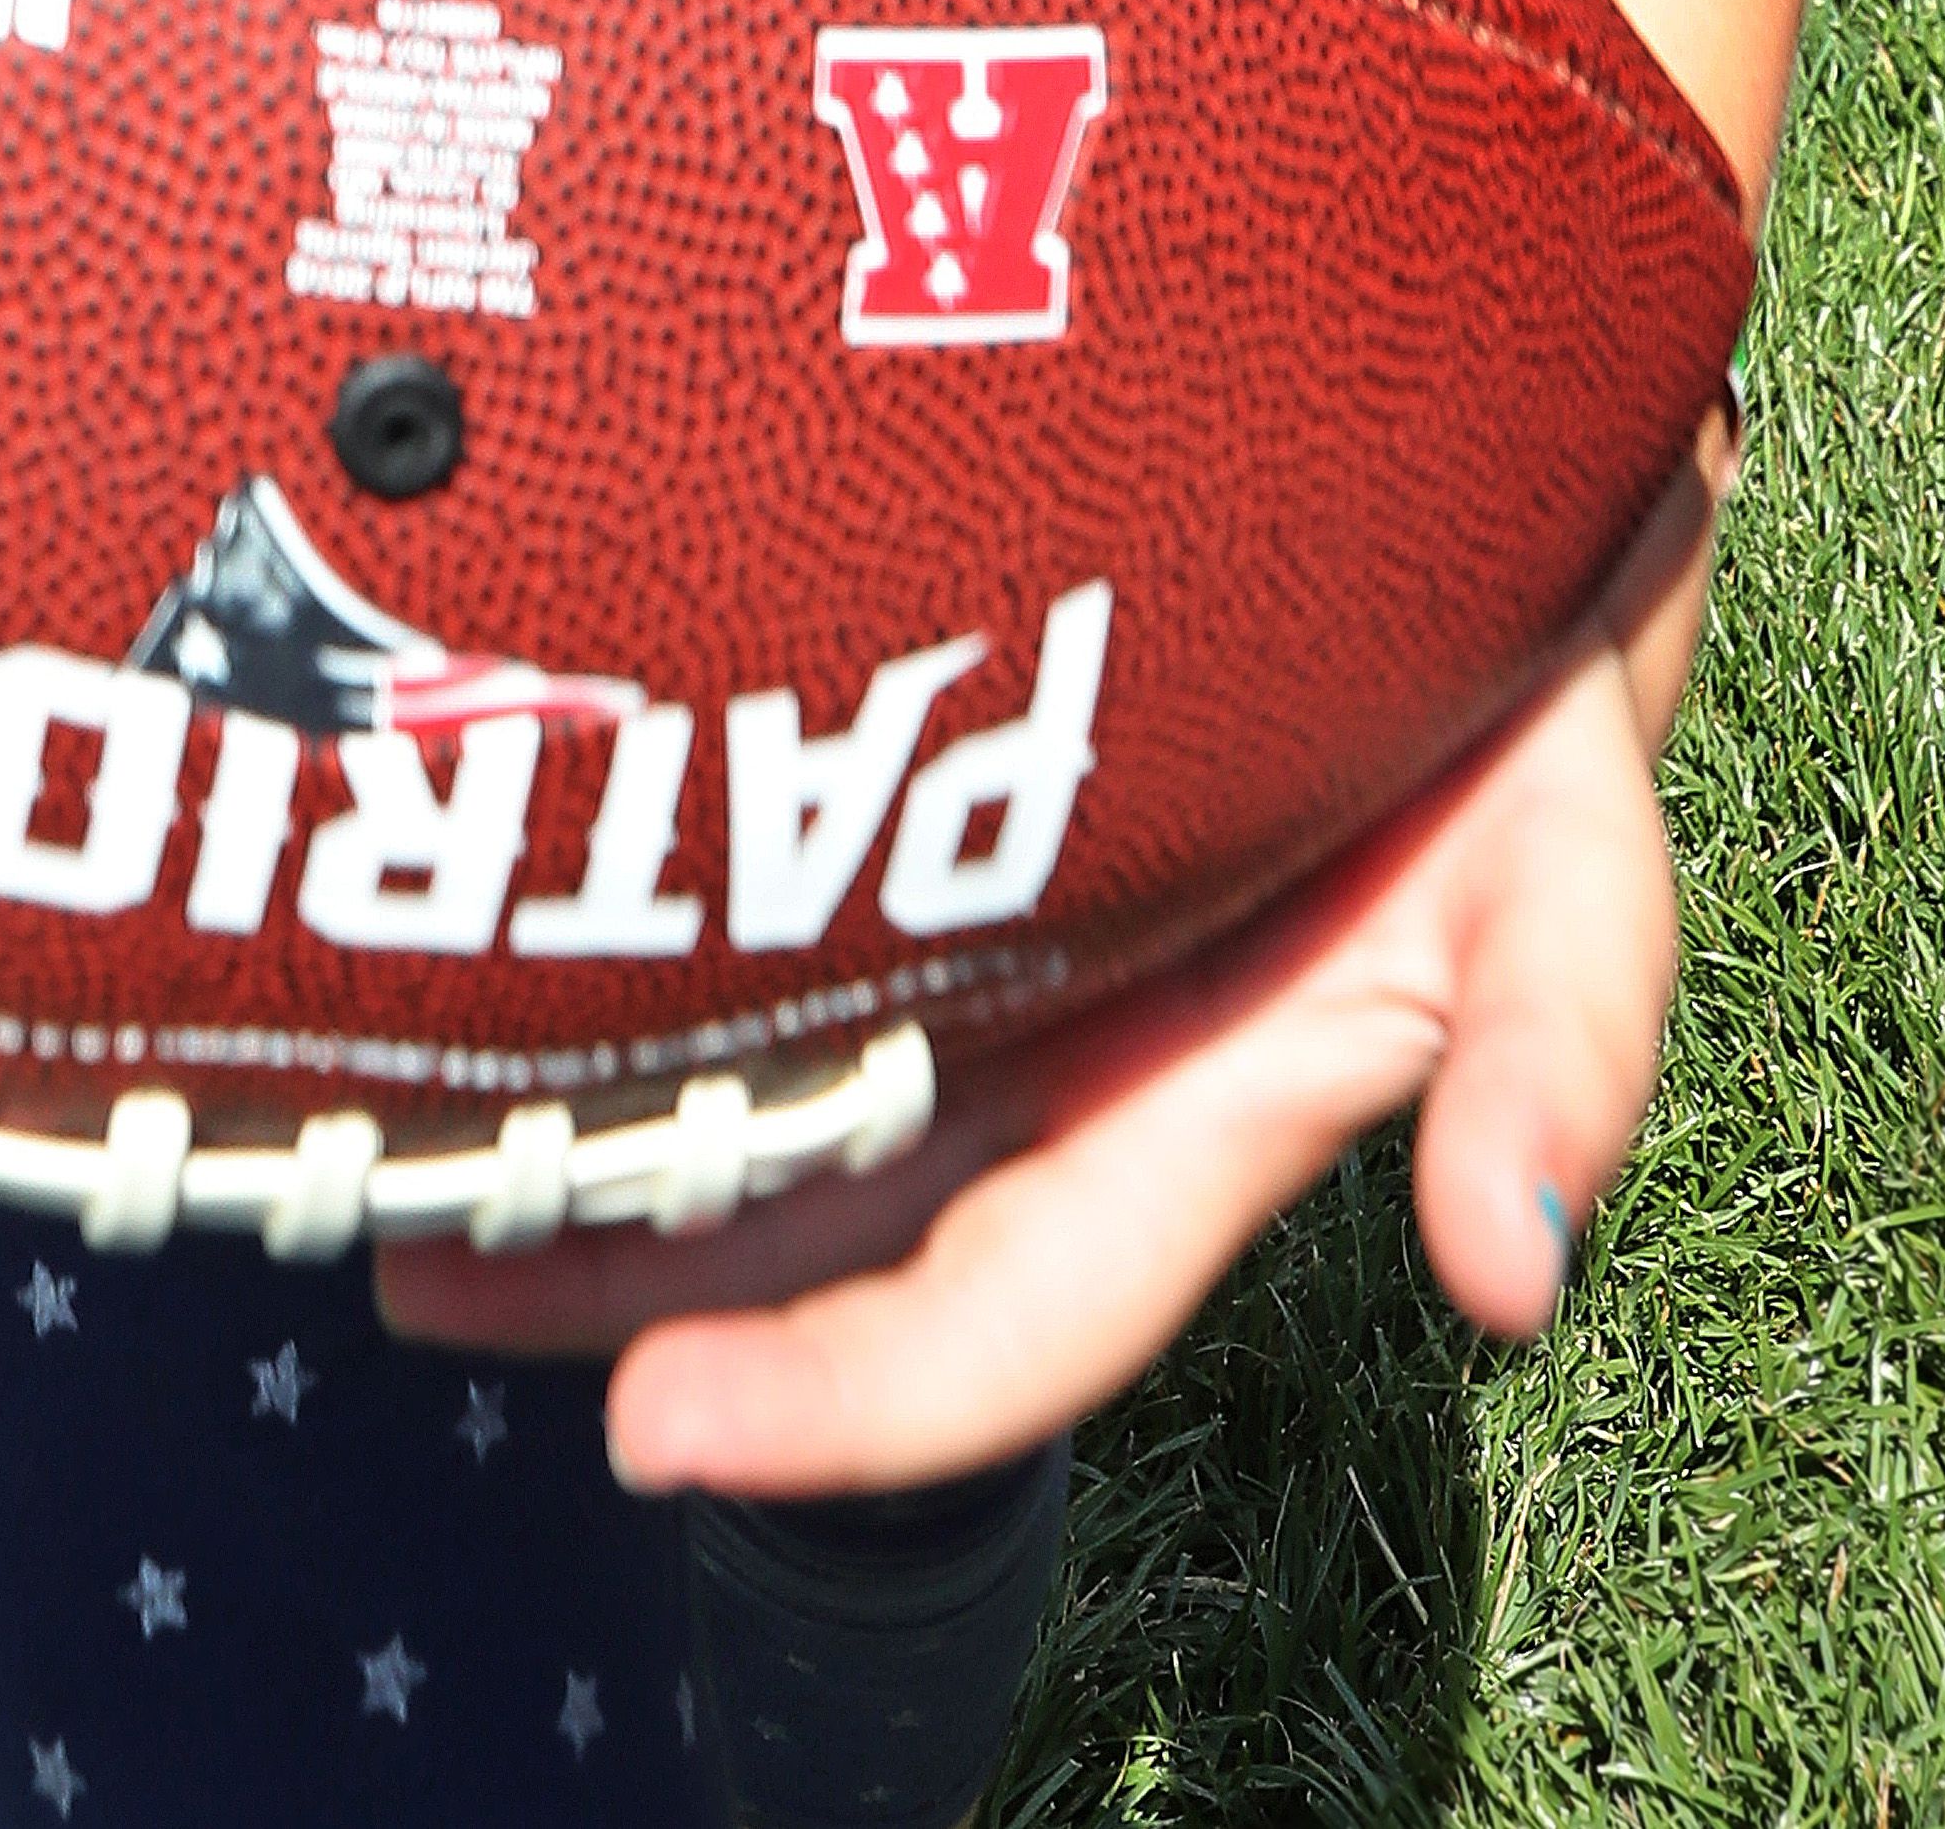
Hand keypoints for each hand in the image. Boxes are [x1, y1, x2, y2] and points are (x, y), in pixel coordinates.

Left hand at [406, 592, 1684, 1497]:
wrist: (1466, 510)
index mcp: (1188, 1113)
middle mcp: (1051, 1049)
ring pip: (744, 1080)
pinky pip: (740, 897)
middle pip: (810, 1225)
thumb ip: (1559, 1056)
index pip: (988, 1323)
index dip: (835, 1401)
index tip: (651, 1434)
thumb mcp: (1574, 877)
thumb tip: (1509, 1266)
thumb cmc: (1515, 721)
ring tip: (370, 1134)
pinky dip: (613, 935)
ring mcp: (969, 925)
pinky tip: (463, 915)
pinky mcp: (907, 779)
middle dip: (620, 1285)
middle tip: (406, 1272)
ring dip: (580, 1136)